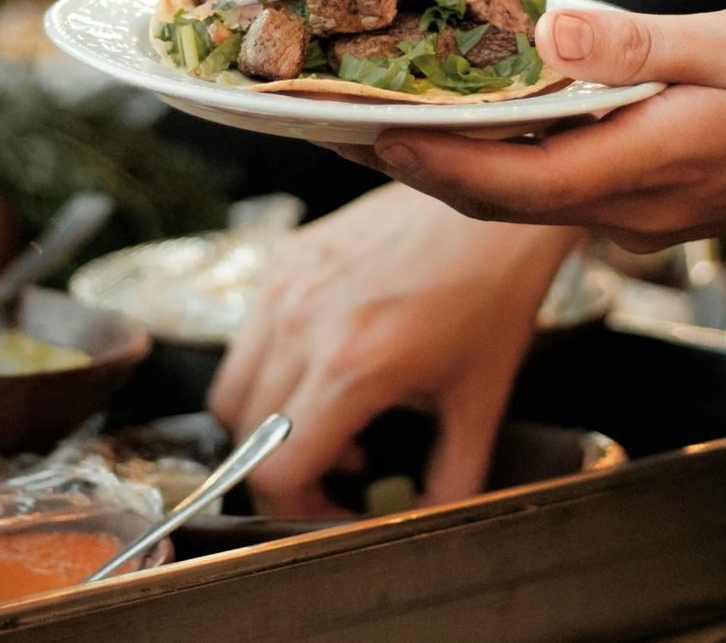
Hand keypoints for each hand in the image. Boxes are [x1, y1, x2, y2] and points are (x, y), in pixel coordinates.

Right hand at [207, 183, 579, 516]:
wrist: (491, 203)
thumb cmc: (493, 295)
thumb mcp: (480, 400)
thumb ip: (452, 479)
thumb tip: (426, 521)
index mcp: (353, 366)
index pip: (275, 470)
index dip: (299, 509)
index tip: (335, 512)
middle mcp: (305, 324)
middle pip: (245, 437)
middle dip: (285, 471)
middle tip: (337, 474)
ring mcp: (287, 286)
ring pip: (233, 389)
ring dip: (268, 423)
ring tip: (332, 422)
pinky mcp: (286, 257)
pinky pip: (248, 337)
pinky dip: (271, 370)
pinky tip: (326, 368)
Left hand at [336, 7, 725, 252]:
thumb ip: (636, 46)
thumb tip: (548, 38)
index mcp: (639, 172)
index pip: (505, 182)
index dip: (428, 160)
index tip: (364, 131)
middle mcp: (627, 209)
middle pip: (497, 198)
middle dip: (419, 164)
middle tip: (348, 122)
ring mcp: (639, 214)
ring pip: (524, 197)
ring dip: (458, 162)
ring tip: (397, 115)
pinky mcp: (651, 201)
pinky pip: (560, 188)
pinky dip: (510, 159)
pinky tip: (489, 120)